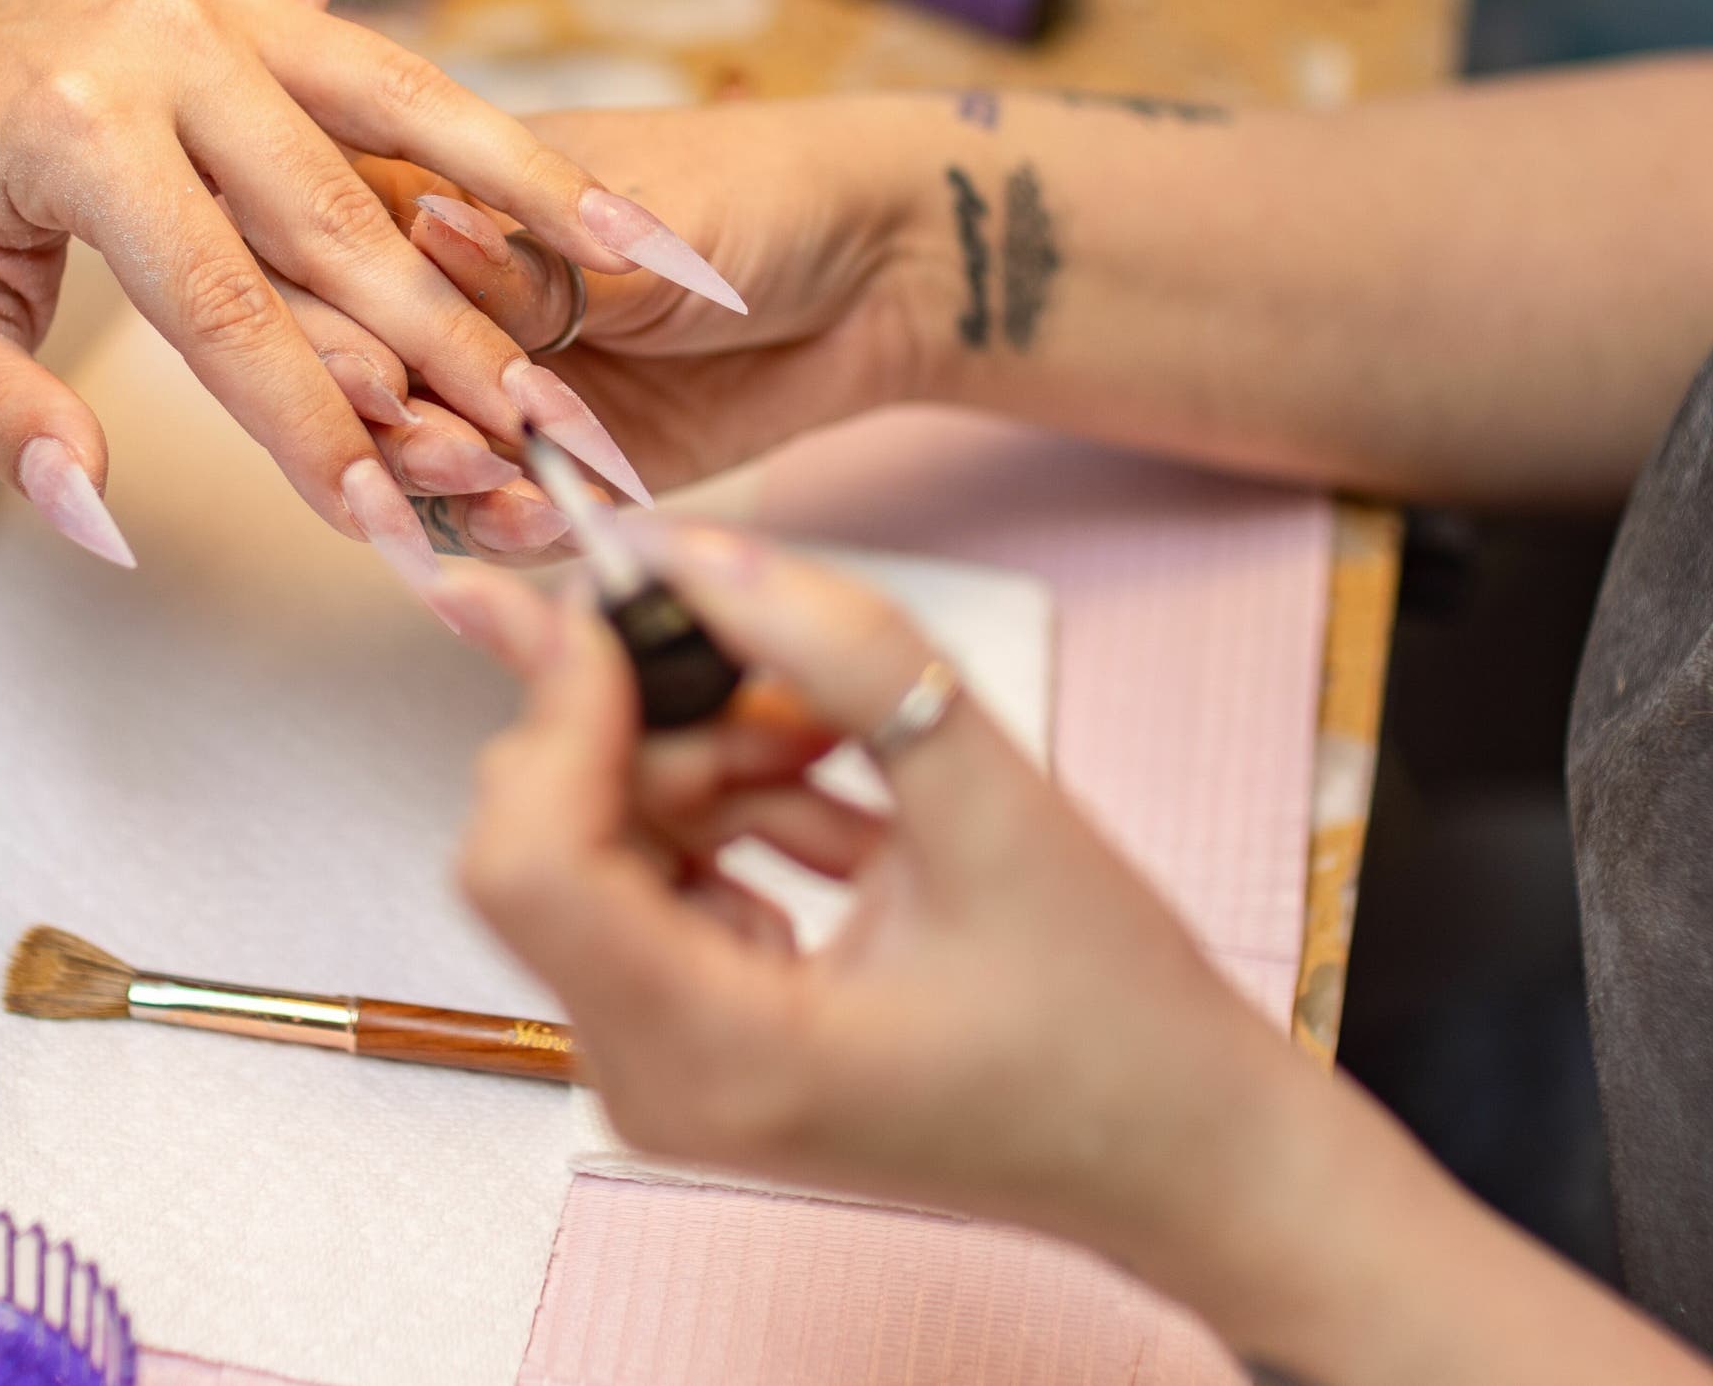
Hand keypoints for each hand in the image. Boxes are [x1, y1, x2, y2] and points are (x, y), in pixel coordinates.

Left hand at [0, 0, 735, 567]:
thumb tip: (101, 515)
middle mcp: (164, 42)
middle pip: (344, 217)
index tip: (387, 522)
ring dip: (531, 179)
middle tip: (555, 435)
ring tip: (652, 251)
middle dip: (457, 342)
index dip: (312, 427)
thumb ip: (6, 421)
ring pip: (404, 97)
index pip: (223, 310)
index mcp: (76, 132)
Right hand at [360, 96, 956, 501]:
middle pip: (351, 371)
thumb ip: (531, 256)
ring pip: (408, 458)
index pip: (333, 254)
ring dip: (436, 482)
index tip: (375, 363)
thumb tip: (425, 233)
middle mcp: (443, 299)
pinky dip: (501, 529)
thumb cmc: (758, 194)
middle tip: (444, 444)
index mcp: (434, 194)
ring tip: (495, 483)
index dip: (337, 315)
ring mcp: (493, 390)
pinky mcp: (551, 469)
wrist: (880, 269)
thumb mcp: (639, 218)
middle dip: (381, 416)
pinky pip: (491, 518)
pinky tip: (535, 519)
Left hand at [433, 522, 1293, 1273]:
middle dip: (656, 729)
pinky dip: (732, 815)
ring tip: (848, 743)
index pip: (529, 860)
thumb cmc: (1115, 1033)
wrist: (1183, 1157)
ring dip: (708, 762)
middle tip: (794, 682)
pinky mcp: (701, 1048)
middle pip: (550, 846)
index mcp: (720, 1056)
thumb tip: (704, 555)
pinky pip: (656, 885)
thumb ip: (846, 658)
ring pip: (602, 849)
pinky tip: (843, 796)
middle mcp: (661, 1086)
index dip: (560, 707)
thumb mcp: (996, 805)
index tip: (623, 606)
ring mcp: (672, 1076)